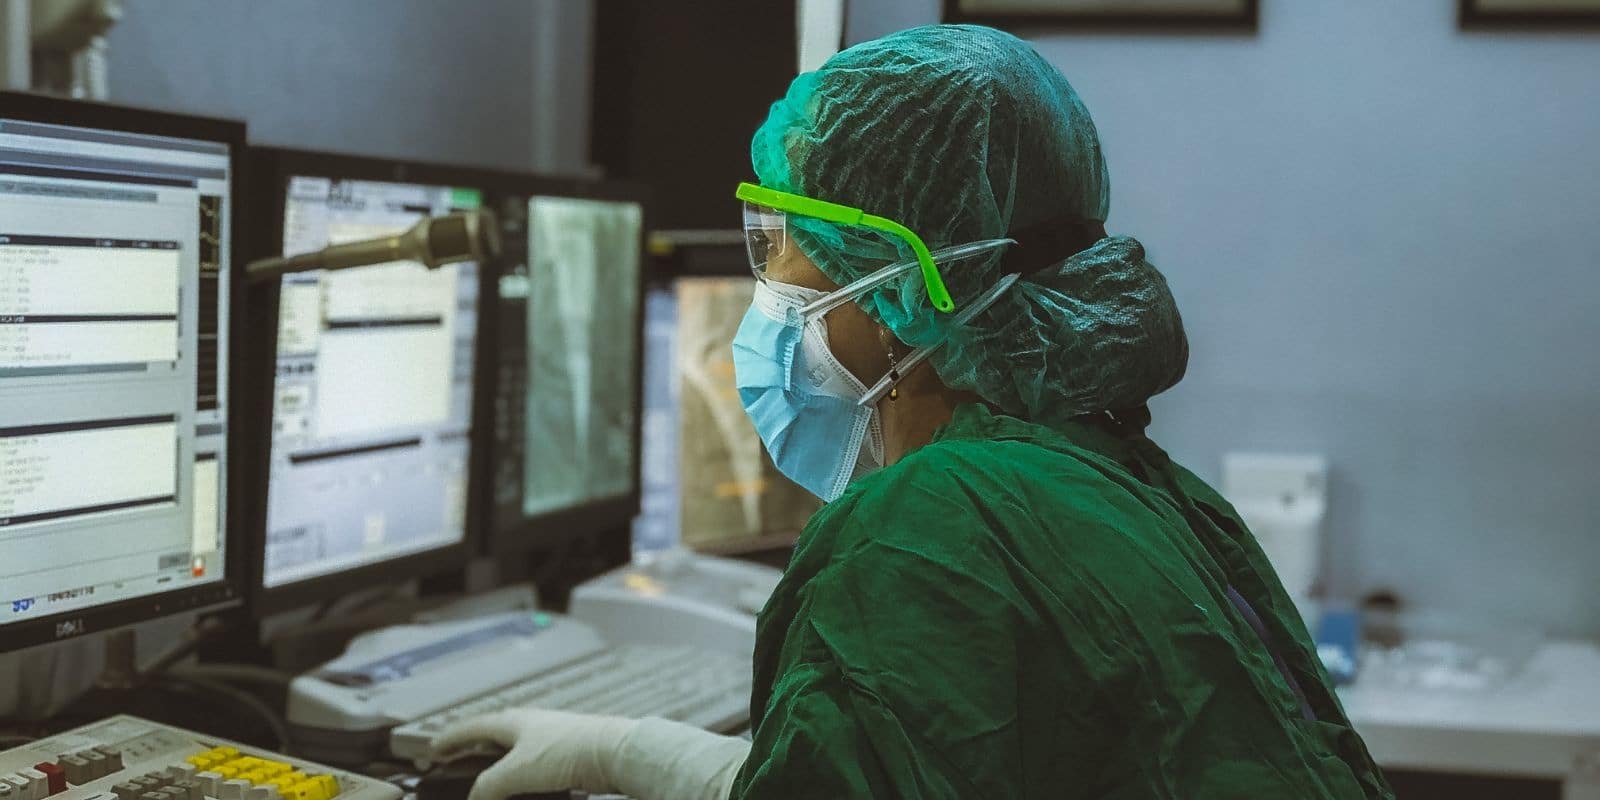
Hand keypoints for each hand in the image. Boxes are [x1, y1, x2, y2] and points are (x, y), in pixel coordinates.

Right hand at [431, 709, 637, 799]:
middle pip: (494, 737)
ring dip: (498, 767)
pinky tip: (523, 790)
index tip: (433, 748)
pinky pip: (535, 768)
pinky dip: (521, 779)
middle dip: (473, 752)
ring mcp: (551, 740)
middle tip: (457, 764)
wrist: (615, 753)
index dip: (451, 738)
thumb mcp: (517, 772)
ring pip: (515, 753)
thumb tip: (475, 798)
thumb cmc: (569, 751)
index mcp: (514, 721)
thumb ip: (489, 786)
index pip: (473, 727)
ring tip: (488, 783)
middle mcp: (532, 726)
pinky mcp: (568, 757)